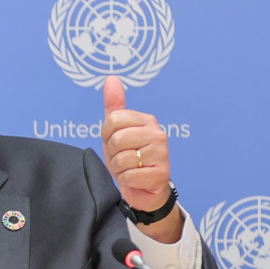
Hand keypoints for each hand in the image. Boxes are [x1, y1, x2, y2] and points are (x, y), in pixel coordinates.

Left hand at [101, 76, 181, 242]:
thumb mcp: (117, 131)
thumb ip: (114, 105)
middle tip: (123, 159)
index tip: (115, 143)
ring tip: (129, 169)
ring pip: (122, 159)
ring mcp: (162, 154)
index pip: (112, 120)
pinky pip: (130, 175)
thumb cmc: (130, 158)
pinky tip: (136, 179)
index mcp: (146, 120)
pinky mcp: (161, 174)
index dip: (107, 136)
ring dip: (120, 169)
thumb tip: (111, 78)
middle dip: (113, 154)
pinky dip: (127, 181)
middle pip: (117, 139)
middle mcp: (157, 133)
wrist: (144, 190)